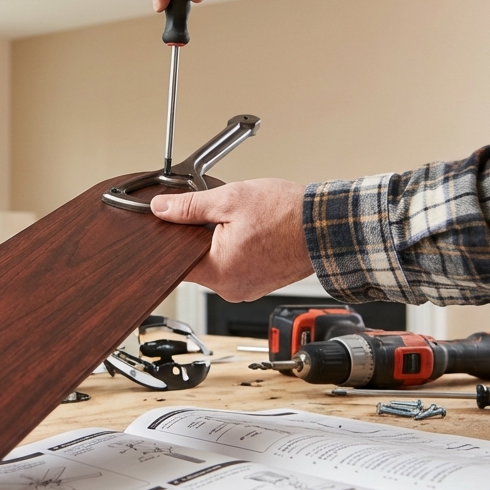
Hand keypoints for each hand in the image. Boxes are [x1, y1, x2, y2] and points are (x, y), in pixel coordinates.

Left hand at [151, 178, 312, 301]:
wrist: (327, 227)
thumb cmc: (287, 215)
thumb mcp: (230, 200)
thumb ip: (189, 206)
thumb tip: (161, 208)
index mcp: (218, 272)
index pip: (176, 263)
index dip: (173, 238)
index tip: (177, 223)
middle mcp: (230, 288)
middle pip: (197, 262)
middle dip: (203, 237)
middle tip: (222, 216)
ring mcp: (247, 289)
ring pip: (219, 263)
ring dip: (224, 242)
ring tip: (245, 224)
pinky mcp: (260, 284)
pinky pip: (238, 266)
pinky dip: (240, 250)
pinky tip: (255, 233)